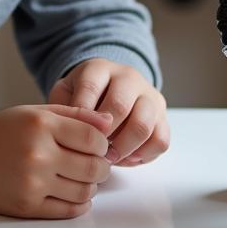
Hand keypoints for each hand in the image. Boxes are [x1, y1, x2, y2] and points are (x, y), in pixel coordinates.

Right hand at [0, 106, 112, 219]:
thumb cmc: (2, 132)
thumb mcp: (36, 112)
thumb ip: (76, 114)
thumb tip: (110, 122)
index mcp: (42, 125)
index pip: (93, 139)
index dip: (103, 144)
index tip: (98, 145)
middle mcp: (38, 154)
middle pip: (93, 167)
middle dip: (102, 167)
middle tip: (97, 164)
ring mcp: (32, 183)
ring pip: (85, 191)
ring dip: (92, 186)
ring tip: (83, 177)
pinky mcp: (27, 206)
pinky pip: (68, 210)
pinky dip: (80, 203)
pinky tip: (74, 192)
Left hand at [49, 59, 169, 166]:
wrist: (110, 87)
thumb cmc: (83, 96)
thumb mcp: (66, 93)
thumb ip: (64, 108)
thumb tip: (71, 131)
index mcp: (100, 68)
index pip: (90, 88)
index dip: (82, 117)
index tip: (74, 135)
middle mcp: (129, 77)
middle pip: (120, 106)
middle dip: (103, 135)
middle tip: (91, 151)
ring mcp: (149, 96)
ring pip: (143, 125)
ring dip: (123, 148)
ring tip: (108, 158)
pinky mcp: (163, 116)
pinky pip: (160, 140)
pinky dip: (143, 155)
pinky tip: (126, 158)